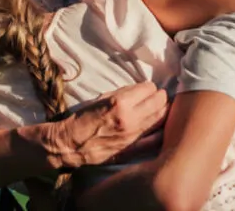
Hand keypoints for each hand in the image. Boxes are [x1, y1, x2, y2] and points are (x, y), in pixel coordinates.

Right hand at [49, 82, 168, 168]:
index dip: (149, 86)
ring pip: (161, 118)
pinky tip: (160, 125)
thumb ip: (124, 93)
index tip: (147, 88)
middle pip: (159, 102)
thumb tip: (142, 89)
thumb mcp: (103, 97)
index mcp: (121, 103)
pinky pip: (155, 139)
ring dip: (163, 110)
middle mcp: (130, 119)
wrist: (72, 143)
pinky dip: (160, 130)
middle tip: (158, 95)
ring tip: (161, 107)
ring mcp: (133, 135)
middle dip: (160, 95)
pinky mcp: (133, 149)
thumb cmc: (84, 117)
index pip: (149, 88)